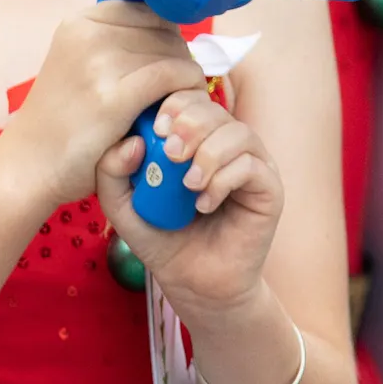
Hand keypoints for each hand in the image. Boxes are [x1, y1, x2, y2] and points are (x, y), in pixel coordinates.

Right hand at [5, 0, 204, 210]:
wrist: (30, 165)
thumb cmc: (62, 120)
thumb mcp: (81, 64)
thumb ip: (118, 43)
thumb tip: (171, 31)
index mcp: (80, 22)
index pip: (149, 11)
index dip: (168, 37)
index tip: (169, 64)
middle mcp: (88, 34)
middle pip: (164, 31)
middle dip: (179, 58)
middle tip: (179, 89)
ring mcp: (98, 63)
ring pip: (172, 53)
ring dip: (186, 77)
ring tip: (181, 101)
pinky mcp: (112, 98)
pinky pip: (171, 76)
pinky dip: (187, 88)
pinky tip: (182, 108)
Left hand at [97, 88, 282, 317]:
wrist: (194, 284)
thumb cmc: (163, 240)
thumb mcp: (123, 208)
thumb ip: (112, 174)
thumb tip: (132, 141)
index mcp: (196, 139)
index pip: (191, 99)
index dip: (175, 104)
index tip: (156, 129)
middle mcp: (227, 146)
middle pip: (215, 109)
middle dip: (190, 125)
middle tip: (170, 155)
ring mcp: (252, 165)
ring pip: (238, 133)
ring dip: (209, 153)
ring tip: (188, 185)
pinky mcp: (269, 190)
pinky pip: (252, 166)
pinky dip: (224, 180)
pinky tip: (204, 204)